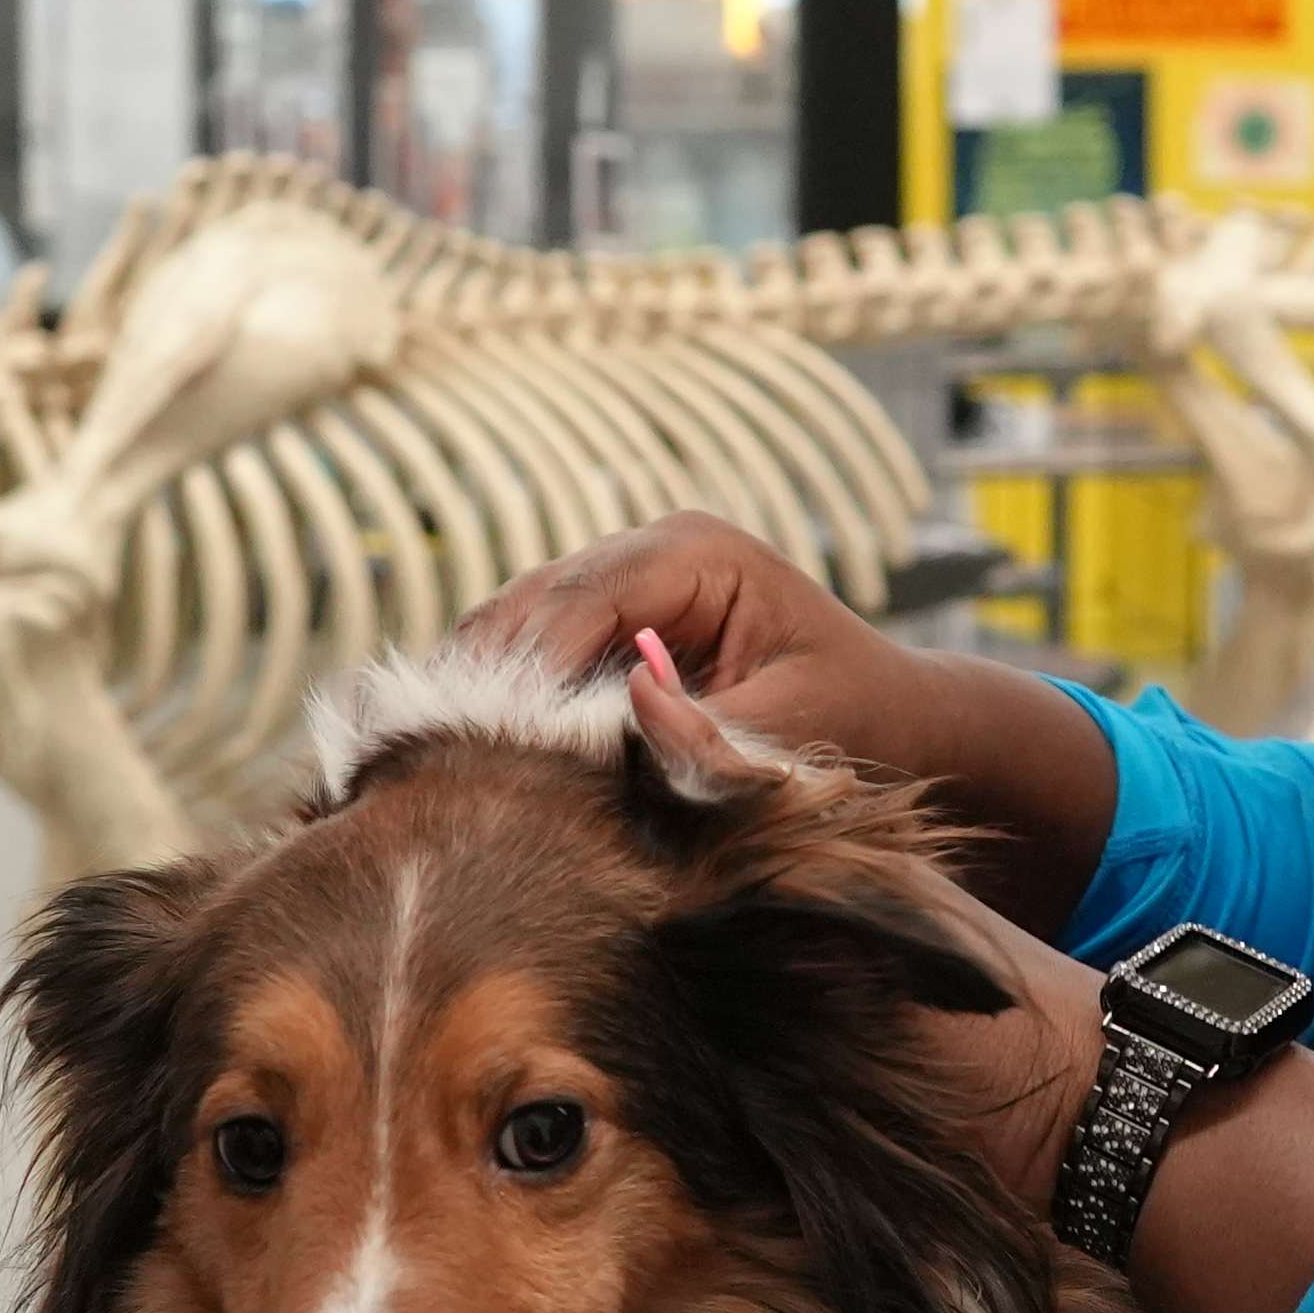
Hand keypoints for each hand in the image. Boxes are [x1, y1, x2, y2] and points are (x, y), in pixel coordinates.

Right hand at [458, 513, 940, 770]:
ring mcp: (616, 582)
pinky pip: (525, 656)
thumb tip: (634, 706)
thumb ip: (719, 731)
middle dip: (483, 678)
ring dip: (474, 691)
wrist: (887, 715)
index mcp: (695, 551)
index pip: (583, 596)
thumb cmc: (855, 715)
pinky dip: (493, 701)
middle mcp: (645, 551)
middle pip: (529, 603)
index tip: (487, 738)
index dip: (529, 665)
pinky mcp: (601, 628)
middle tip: (431, 757)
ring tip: (425, 761)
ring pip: (510, 625)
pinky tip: (455, 758)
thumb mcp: (800, 727)